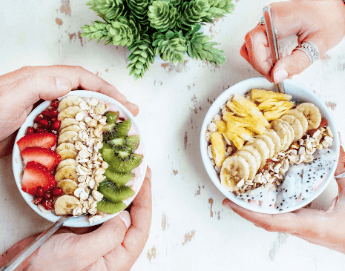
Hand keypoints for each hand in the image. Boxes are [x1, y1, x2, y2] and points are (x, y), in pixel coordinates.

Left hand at [0, 65, 138, 156]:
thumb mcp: (9, 95)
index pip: (81, 78)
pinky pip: (68, 128)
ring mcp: (43, 112)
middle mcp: (45, 93)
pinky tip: (91, 143)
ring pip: (78, 112)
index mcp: (41, 80)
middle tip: (129, 114)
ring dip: (99, 119)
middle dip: (109, 102)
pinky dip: (83, 134)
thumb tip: (69, 82)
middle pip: (84, 93)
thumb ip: (38, 84)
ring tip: (117, 129)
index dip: (105, 88)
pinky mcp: (40, 129)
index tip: (123, 102)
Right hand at [0, 167, 151, 270]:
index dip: (145, 200)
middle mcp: (111, 247)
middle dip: (134, 191)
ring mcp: (98, 237)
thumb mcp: (80, 255)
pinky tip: (101, 182)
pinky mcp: (84, 230)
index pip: (141, 226)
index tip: (144, 178)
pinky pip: (97, 209)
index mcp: (118, 258)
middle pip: (131, 216)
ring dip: (118, 190)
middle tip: (136, 169)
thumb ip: (108, 237)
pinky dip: (100, 195)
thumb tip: (124, 216)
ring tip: (121, 171)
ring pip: (115, 210)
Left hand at [223, 147, 344, 253]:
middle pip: (267, 221)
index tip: (230, 202)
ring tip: (243, 191)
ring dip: (257, 207)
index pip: (272, 222)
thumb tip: (335, 146)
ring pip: (274, 220)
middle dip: (246, 207)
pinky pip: (285, 217)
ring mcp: (306, 231)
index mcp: (313, 226)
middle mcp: (305, 231)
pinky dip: (272, 206)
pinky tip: (269, 194)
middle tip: (232, 190)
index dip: (248, 212)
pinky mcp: (310, 228)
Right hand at [240, 0, 344, 82]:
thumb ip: (297, 62)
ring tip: (278, 68)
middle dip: (261, 65)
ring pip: (250, 46)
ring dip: (260, 61)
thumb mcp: (319, 44)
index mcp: (279, 18)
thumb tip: (276, 75)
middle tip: (277, 74)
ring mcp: (267, 21)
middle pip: (250, 46)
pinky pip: (257, 43)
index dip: (260, 64)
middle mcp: (269, 17)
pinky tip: (277, 61)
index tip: (273, 75)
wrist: (335, 5)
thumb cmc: (330, 17)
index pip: (255, 44)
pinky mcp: (269, 25)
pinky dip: (263, 56)